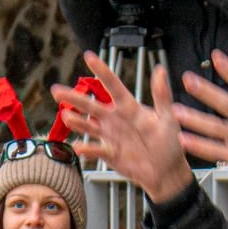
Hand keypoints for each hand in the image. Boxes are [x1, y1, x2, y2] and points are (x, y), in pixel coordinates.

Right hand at [53, 52, 192, 203]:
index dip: (101, 70)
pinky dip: (87, 149)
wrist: (166, 172)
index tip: (89, 56)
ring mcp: (110, 136)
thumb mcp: (168, 118)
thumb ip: (162, 95)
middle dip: (74, 98)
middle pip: (91, 105)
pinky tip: (79, 147)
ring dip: (76, 121)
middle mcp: (116, 119)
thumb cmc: (170, 143)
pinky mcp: (109, 153)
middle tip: (57, 91)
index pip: (113, 86)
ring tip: (66, 116)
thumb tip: (160, 71)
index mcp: (130, 107)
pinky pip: (95, 149)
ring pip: (88, 126)